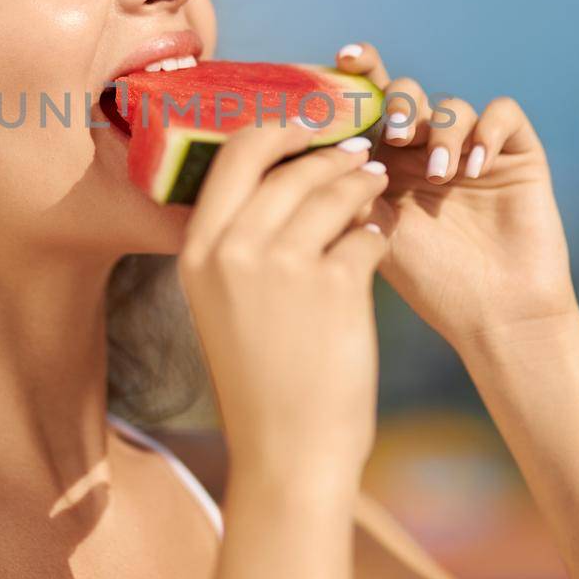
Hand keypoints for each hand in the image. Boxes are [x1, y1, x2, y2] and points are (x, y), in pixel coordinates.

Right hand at [176, 119, 390, 485]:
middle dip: (329, 153)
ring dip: (362, 184)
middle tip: (356, 154)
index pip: (237, 154)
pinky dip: (379, 231)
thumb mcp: (221, 304)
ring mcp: (284, 266)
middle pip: (290, 165)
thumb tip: (280, 179)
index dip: (277, 128)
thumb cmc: (260, 379)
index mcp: (197, 250)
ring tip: (377, 187)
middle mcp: (233, 249)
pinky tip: (381, 237)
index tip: (305, 126)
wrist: (287, 452)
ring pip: (335, 190)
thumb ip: (235, 243)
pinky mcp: (336, 285)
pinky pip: (367, 232)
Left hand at [332, 42, 578, 353]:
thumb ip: (348, 188)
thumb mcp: (375, 234)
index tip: (343, 59)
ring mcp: (473, 150)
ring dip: (443, 131)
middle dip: (401, 103)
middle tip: (398, 135)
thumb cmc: (431, 284)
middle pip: (409, 93)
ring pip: (452, 104)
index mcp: (386, 163)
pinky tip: (477, 166)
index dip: (358, 73)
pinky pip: (502, 112)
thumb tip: (318, 147)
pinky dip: (487, 129)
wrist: (497, 316)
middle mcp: (427, 150)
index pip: (370, 106)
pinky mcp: (517, 155)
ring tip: (443, 175)